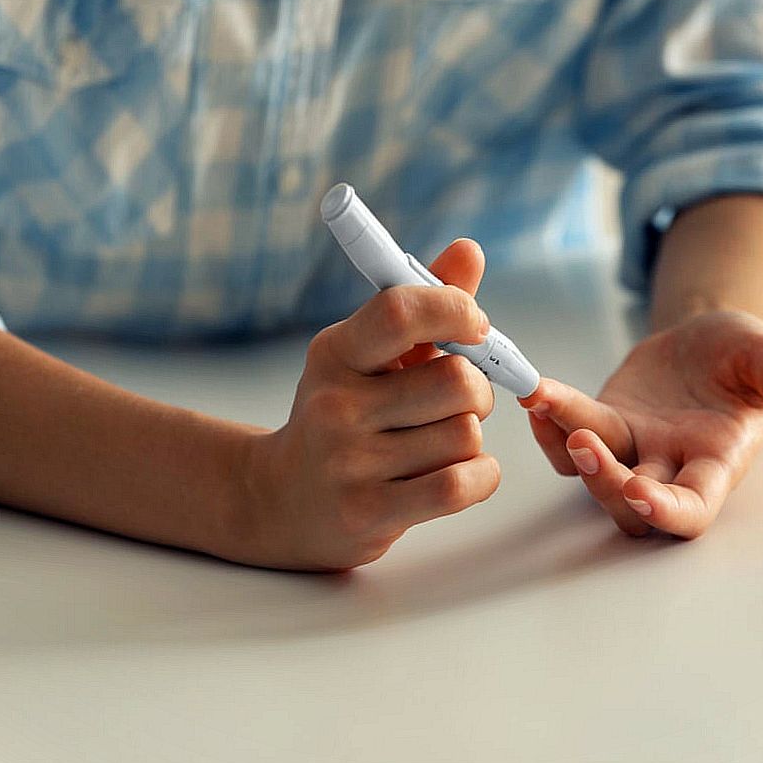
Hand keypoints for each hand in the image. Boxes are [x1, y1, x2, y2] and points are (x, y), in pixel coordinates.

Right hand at [228, 240, 500, 570]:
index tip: (476, 326)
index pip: (401, 312)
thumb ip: (424, 304)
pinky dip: (480, 476)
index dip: (456, 310)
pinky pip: (459, 485)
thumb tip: (470, 250)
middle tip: (460, 401)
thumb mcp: (369, 356)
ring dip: (470, 439)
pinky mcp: (368, 512)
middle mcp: (336, 405)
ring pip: (465, 436)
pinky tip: (462, 472)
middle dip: (477, 390)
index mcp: (336, 352)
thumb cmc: (342, 416)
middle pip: (457, 382)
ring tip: (439, 442)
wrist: (281, 500)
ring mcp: (349, 462)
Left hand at [518, 309, 762, 538]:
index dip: (665, 510)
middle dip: (603, 481)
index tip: (640, 492)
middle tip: (585, 442)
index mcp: (715, 465)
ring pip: (590, 474)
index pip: (692, 509)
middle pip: (629, 504)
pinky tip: (535, 394)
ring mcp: (630, 450)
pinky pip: (565, 442)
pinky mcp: (602, 424)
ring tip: (544, 403)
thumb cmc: (744, 355)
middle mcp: (668, 469)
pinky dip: (548, 425)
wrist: (709, 340)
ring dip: (566, 450)